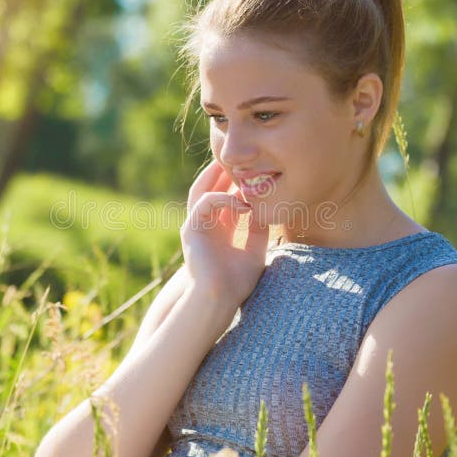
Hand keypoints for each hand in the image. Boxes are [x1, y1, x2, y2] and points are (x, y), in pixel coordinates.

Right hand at [180, 160, 269, 311]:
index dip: (238, 183)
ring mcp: (195, 225)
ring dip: (215, 175)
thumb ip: (258, 229)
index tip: (255, 171)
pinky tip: (243, 204)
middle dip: (223, 172)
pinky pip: (205, 202)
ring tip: (230, 162)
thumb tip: (266, 209)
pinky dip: (223, 199)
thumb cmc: (237, 282)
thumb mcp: (254, 249)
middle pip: (210, 189)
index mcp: (220, 230)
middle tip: (238, 158)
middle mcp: (206, 225)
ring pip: (201, 190)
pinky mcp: (190, 228)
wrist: (220, 298)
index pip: (226, 198)